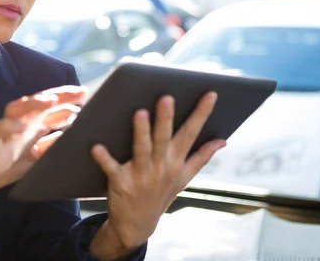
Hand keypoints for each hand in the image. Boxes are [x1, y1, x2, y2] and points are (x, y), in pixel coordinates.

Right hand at [0, 85, 86, 241]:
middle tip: (76, 92)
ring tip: (50, 101)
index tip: (84, 93)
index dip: (66, 99)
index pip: (50, 107)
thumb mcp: (38, 155)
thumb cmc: (11, 163)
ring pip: (15, 108)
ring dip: (32, 103)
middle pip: (37, 102)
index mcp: (32, 125)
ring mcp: (4, 129)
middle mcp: (19, 122)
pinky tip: (21, 127)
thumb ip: (53, 143)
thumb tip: (75, 133)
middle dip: (56, 95)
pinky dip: (8, 127)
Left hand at [91, 92, 225, 252]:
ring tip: (139, 113)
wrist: (137, 225)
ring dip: (140, 133)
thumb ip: (201, 157)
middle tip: (167, 97)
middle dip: (166, 118)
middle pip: (164, 138)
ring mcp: (141, 175)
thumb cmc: (160, 194)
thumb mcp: (184, 178)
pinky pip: (112, 168)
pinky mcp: (120, 182)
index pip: (191, 133)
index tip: (210, 94)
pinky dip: (104, 158)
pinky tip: (96, 146)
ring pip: (142, 150)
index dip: (201, 113)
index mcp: (176, 161)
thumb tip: (222, 140)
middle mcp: (161, 167)